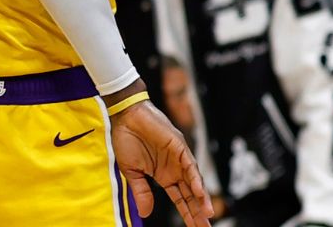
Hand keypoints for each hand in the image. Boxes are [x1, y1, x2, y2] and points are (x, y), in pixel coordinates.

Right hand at [111, 99, 212, 226]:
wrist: (126, 116)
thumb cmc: (126, 140)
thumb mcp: (131, 172)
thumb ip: (141, 192)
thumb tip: (146, 214)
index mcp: (164, 176)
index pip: (180, 199)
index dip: (187, 213)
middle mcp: (175, 169)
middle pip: (190, 194)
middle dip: (197, 211)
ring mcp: (179, 159)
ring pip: (194, 182)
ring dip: (201, 199)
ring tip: (207, 215)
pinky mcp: (180, 147)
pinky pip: (190, 166)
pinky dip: (195, 180)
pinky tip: (200, 194)